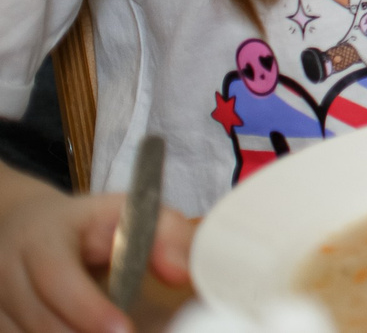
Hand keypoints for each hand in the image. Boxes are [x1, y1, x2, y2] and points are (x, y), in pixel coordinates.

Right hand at [0, 179, 191, 332]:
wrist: (27, 227)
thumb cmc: (89, 223)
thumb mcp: (128, 212)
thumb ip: (165, 234)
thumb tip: (183, 272)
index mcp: (41, 239)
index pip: (57, 278)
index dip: (86, 308)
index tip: (122, 329)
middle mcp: (10, 272)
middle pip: (41, 319)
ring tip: (111, 331)